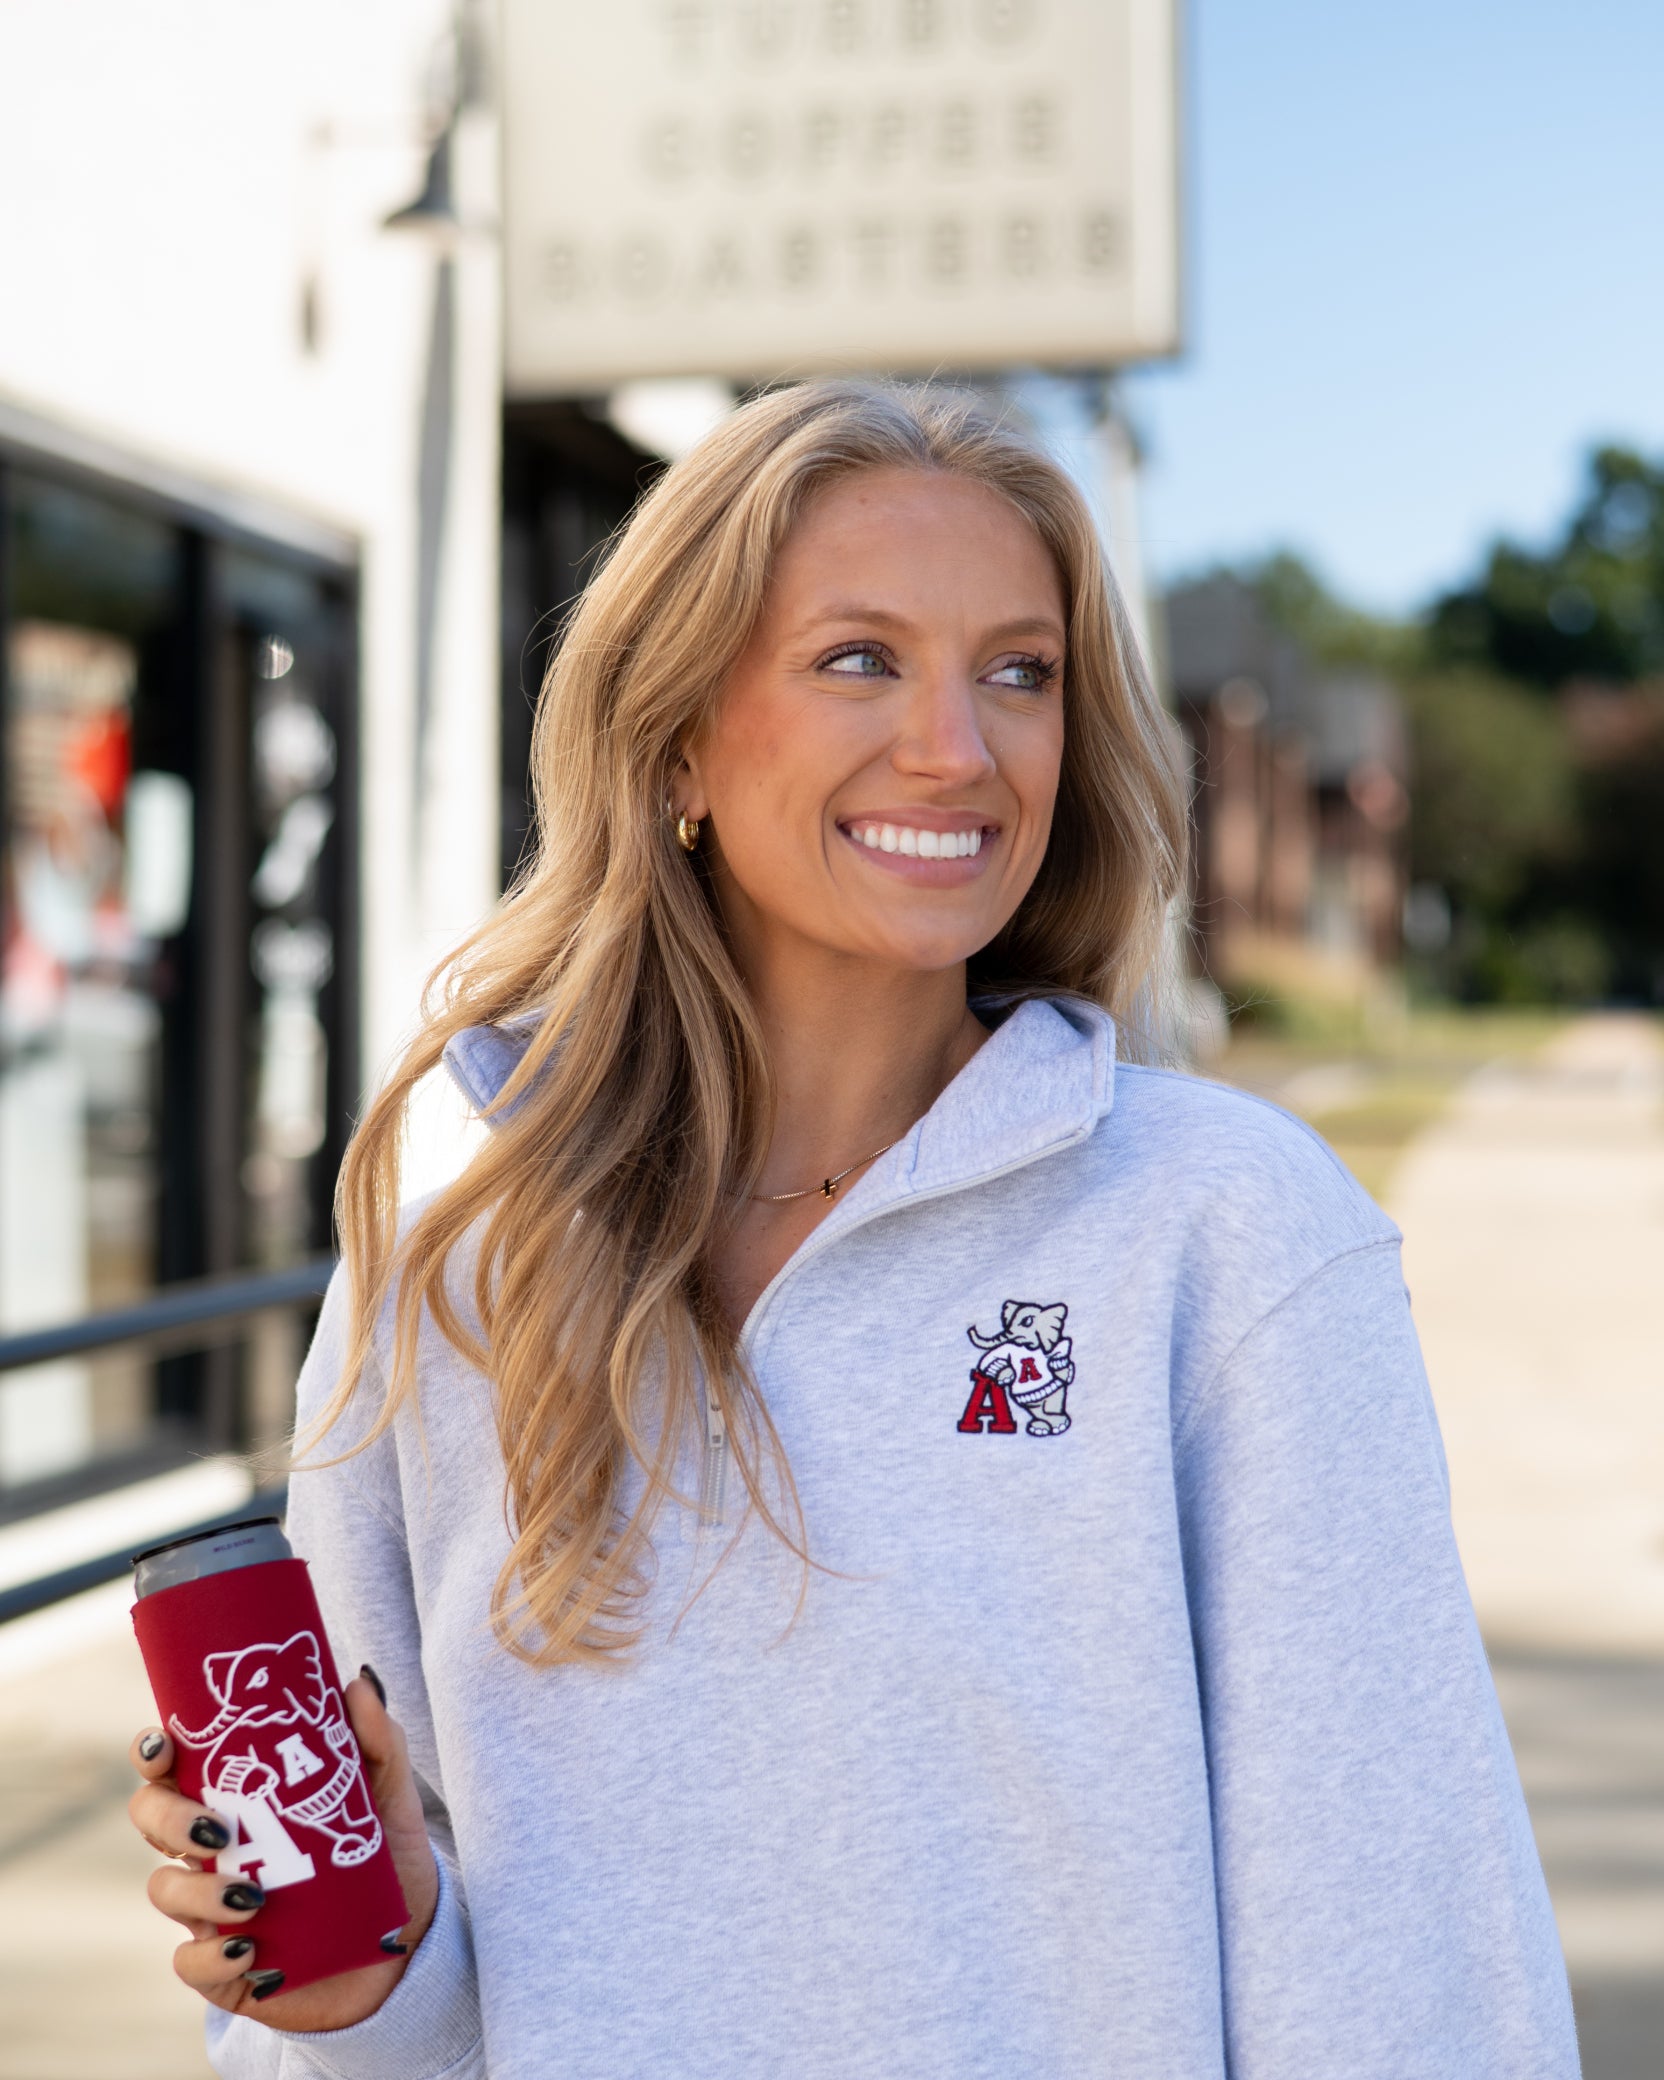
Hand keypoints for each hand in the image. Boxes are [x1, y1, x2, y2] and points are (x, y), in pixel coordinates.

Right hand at [128, 1671, 438, 2031]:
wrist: (406, 1943)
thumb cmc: (383, 1859)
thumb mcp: (388, 1796)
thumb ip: (377, 1741)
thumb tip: (356, 1685)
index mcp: (239, 1796)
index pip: (175, 1765)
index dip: (154, 1751)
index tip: (167, 1746)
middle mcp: (214, 1849)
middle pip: (152, 1819)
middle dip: (170, 1819)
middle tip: (220, 1830)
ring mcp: (211, 1907)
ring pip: (164, 1889)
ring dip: (198, 1891)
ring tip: (253, 1896)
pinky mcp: (224, 1966)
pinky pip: (190, 1963)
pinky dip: (212, 1956)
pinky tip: (250, 1946)